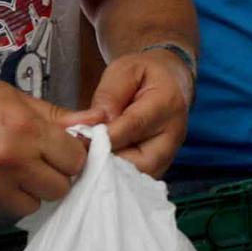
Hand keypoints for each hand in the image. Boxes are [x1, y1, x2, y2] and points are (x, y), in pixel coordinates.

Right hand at [0, 75, 96, 216]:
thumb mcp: (7, 96)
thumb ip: (53, 115)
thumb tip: (97, 121)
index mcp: (25, 129)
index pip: (75, 160)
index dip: (70, 157)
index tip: (60, 153)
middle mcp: (10, 160)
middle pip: (59, 189)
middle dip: (52, 177)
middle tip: (35, 164)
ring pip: (30, 205)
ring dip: (24, 191)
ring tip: (4, 170)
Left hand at [78, 47, 191, 176]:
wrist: (172, 80)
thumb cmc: (145, 73)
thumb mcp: (124, 71)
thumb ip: (109, 95)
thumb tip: (92, 124)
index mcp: (166, 103)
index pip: (134, 126)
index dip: (104, 138)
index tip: (78, 142)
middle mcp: (173, 134)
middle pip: (141, 162)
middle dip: (108, 163)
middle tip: (78, 158)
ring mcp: (169, 153)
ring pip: (139, 176)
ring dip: (111, 175)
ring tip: (85, 165)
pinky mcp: (162, 165)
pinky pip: (138, 179)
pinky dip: (117, 178)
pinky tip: (97, 170)